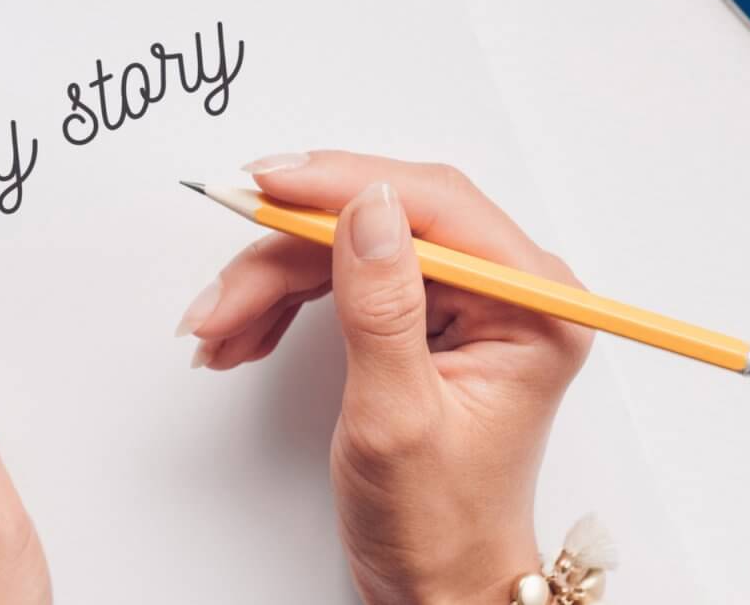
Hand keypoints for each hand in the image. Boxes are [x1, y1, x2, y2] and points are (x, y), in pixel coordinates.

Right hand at [176, 152, 591, 604]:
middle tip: (224, 288)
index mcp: (532, 306)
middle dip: (287, 249)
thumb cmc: (438, 522)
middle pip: (378, 220)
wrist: (438, 581)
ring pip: (346, 248)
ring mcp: (463, 299)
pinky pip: (340, 277)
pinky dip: (282, 302)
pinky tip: (242, 335)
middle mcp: (506, 289)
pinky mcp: (424, 313)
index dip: (342, 185)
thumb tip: (366, 207)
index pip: (433, 204)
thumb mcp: (399, 418)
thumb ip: (382, 308)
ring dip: (271, 282)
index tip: (268, 186)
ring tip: (217, 329)